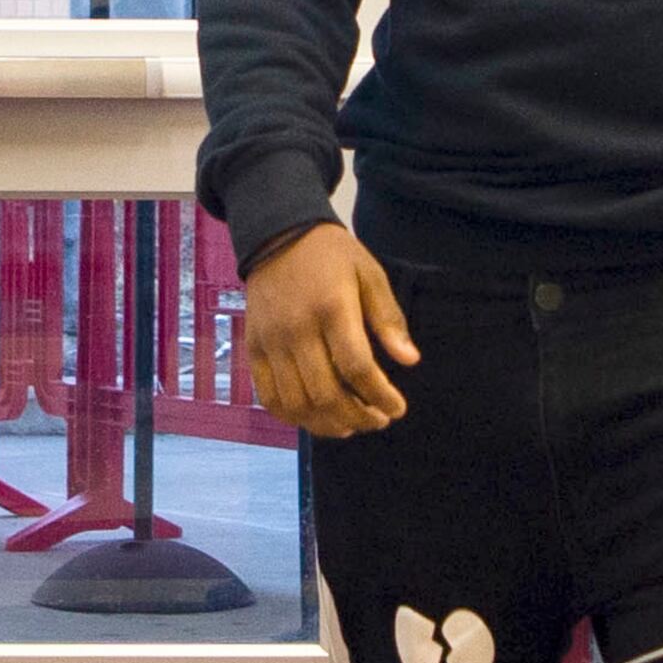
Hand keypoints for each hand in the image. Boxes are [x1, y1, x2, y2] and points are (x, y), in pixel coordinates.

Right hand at [242, 222, 418, 437]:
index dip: (380, 396)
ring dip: (327, 424)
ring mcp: (270, 342)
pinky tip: (316, 419)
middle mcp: (297, 329)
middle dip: (358, 417)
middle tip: (378, 421)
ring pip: (297, 402)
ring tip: (351, 425)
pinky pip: (268, 396)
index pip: (356, 367)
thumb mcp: (370, 275)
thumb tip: (410, 361)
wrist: (277, 236)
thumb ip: (388, 320)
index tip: (397, 409)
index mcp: (332, 308)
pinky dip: (293, 417)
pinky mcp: (252, 348)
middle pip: (326, 392)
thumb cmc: (332, 256)